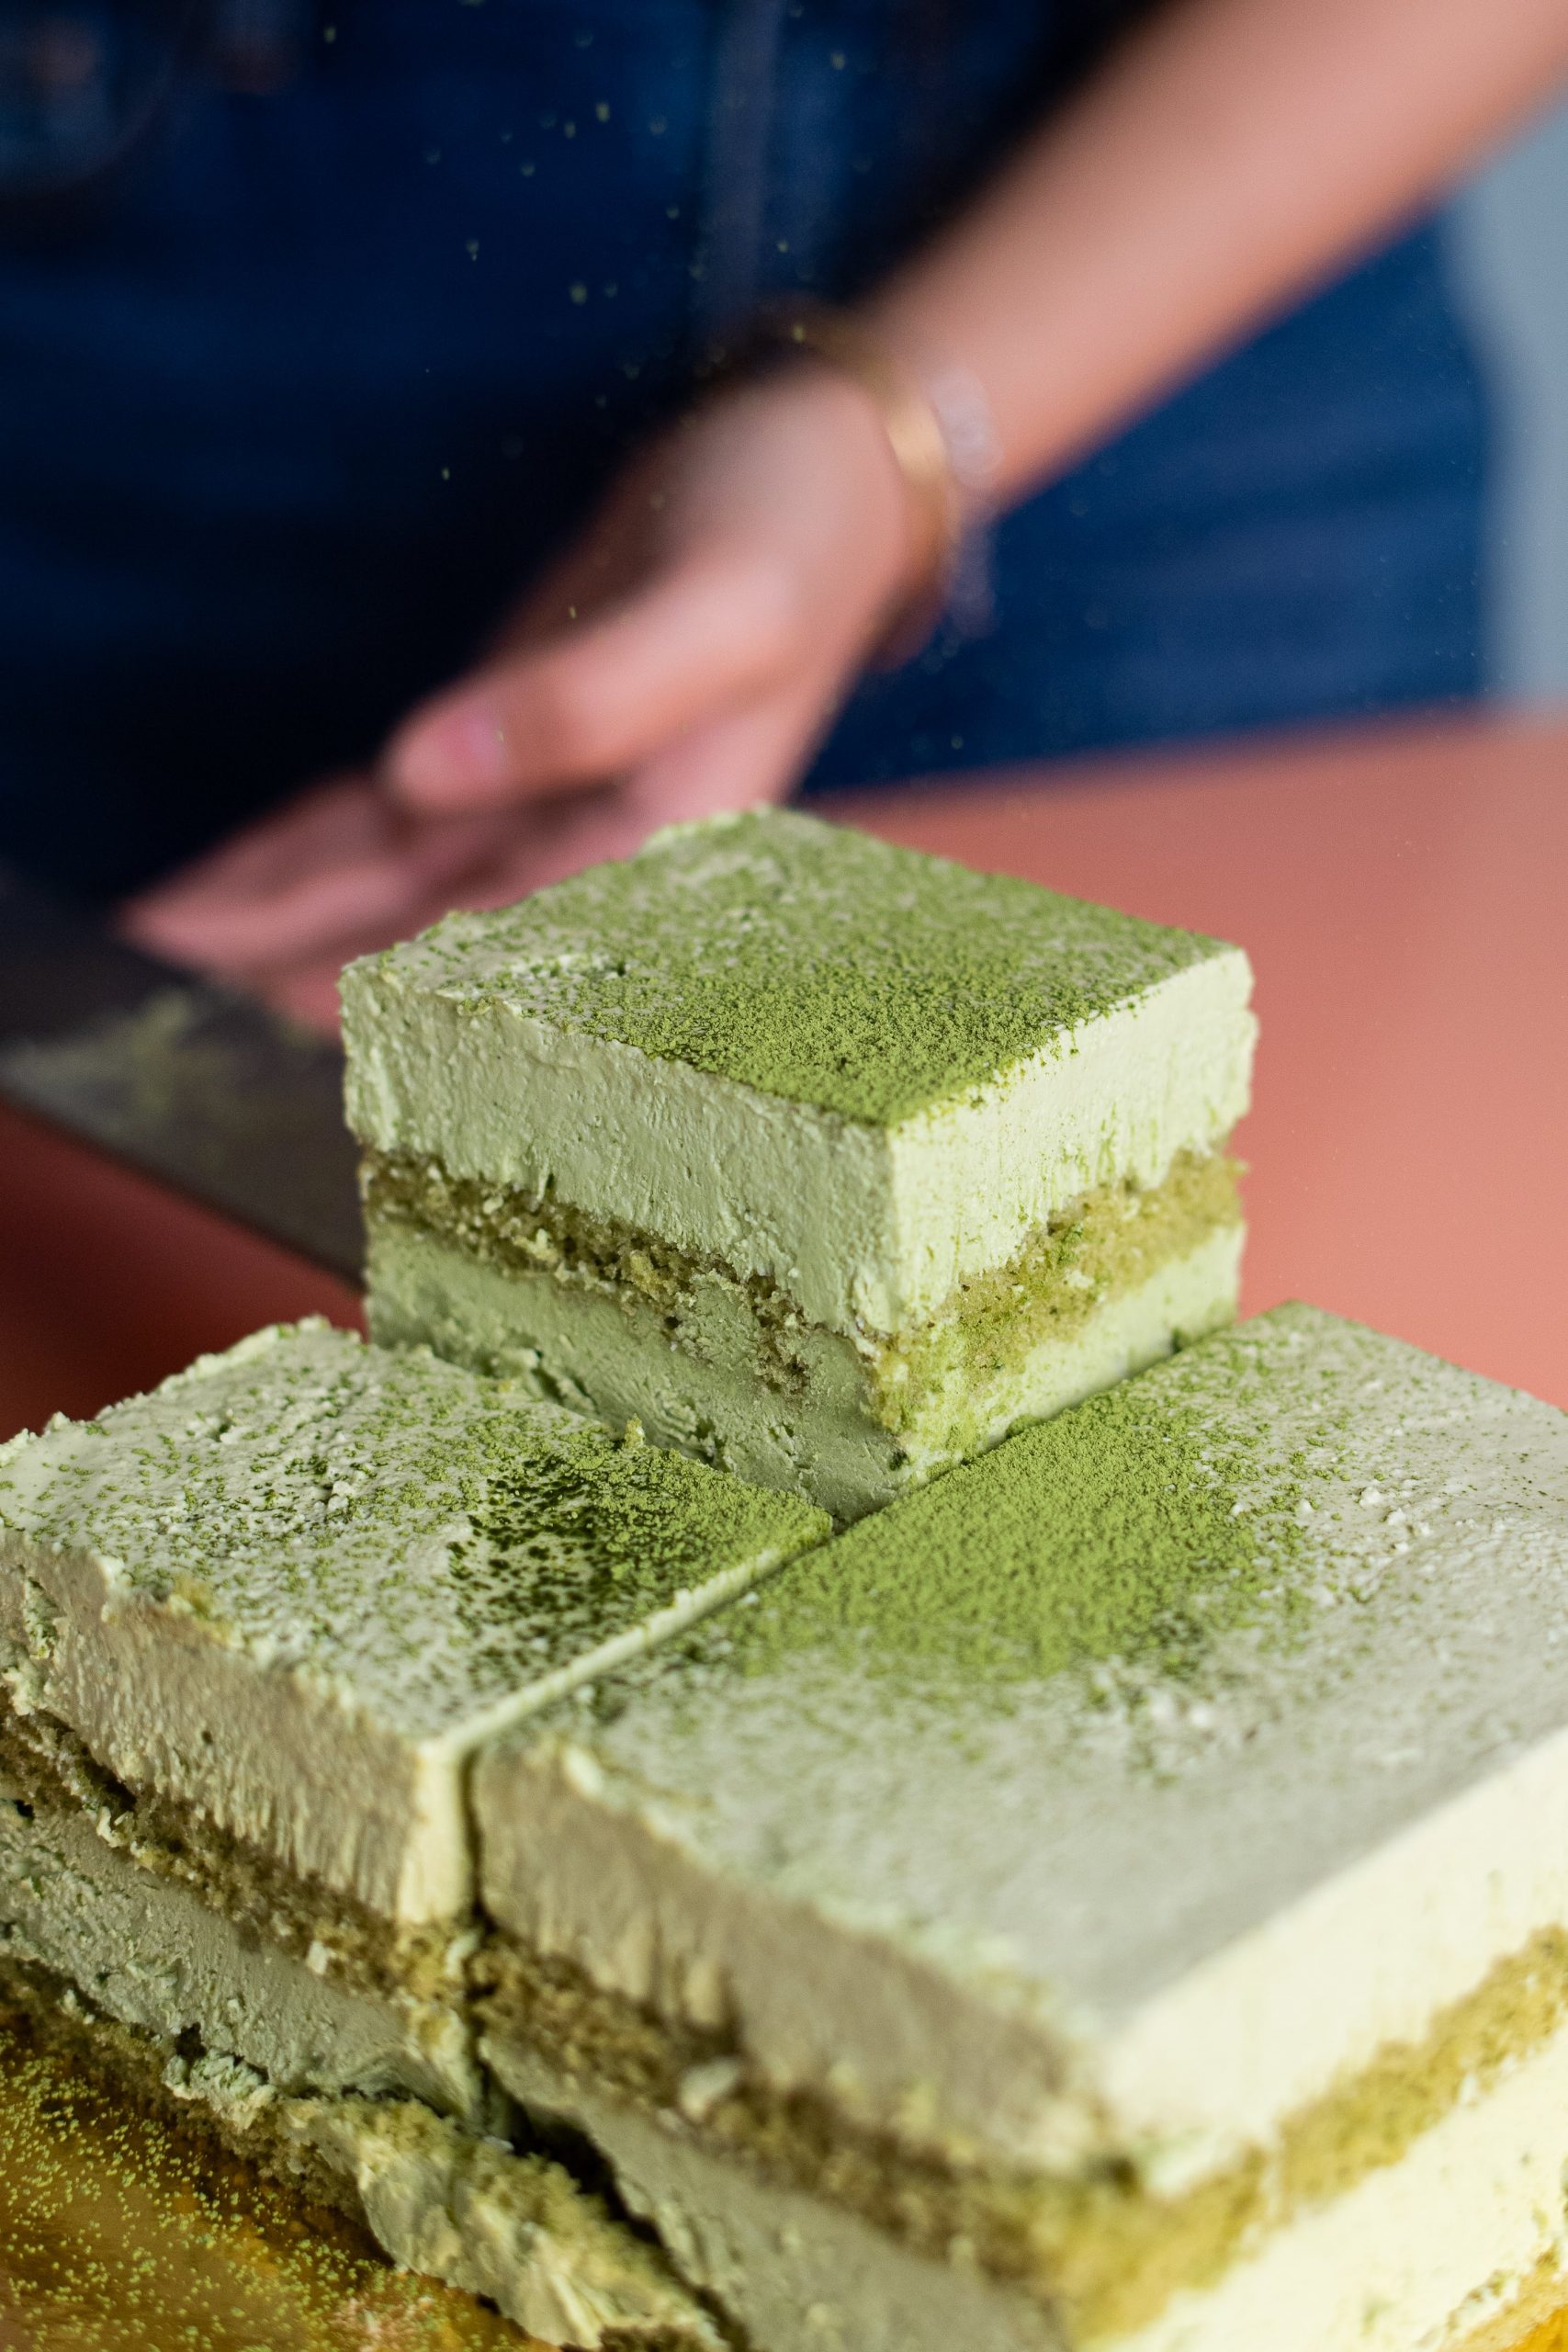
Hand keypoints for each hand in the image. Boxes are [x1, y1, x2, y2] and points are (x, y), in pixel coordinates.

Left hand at [123, 365, 918, 1028]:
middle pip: (409, 939)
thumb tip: (424, 777)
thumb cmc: (791, 536)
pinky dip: (293, 854)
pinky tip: (219, 887)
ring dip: (263, 921)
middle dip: (278, 969)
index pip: (485, 952)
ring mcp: (533, 813)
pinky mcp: (494, 764)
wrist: (817, 479)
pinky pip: (378, 828)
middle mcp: (589, 859)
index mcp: (653, 856)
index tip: (245, 1009)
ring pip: (375, 892)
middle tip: (150, 987)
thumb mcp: (718, 610)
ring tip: (149, 953)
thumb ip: (588, 701)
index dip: (359, 987)